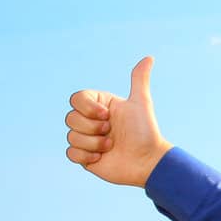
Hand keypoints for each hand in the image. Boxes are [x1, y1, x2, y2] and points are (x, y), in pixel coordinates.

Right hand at [64, 55, 172, 187]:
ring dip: (93, 143)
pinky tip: (101, 157)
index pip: (76, 99)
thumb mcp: (141, 103)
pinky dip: (86, 156)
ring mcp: (86, 139)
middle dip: (93, 127)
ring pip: (71, 136)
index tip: (107, 115)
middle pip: (71, 118)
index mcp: (99, 106)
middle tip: (112, 132)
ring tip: (112, 146)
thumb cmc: (146, 132)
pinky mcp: (84, 157)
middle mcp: (90, 121)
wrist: (148, 162)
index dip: (88, 108)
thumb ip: (139, 80)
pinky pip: (70, 153)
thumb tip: (149, 57)